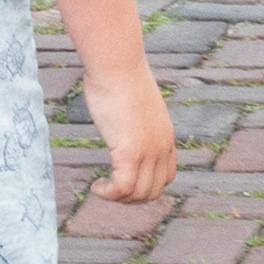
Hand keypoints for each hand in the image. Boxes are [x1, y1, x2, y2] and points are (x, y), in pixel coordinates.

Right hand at [81, 61, 177, 207]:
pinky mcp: (130, 151)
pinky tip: (96, 187)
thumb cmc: (118, 75)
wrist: (117, 65)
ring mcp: (148, 150)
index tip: (123, 179)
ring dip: (118, 198)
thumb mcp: (134, 102)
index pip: (166, 177)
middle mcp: (162, 146)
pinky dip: (109, 194)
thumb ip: (133, 117)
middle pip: (153, 191)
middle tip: (108, 189)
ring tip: (101, 188)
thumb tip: (119, 112)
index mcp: (166, 136)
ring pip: (139, 194)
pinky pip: (123, 188)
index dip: (145, 186)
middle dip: (130, 198)